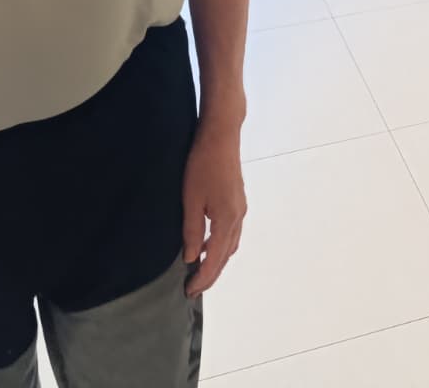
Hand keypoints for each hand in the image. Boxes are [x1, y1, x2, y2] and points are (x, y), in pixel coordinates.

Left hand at [182, 121, 247, 296]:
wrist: (221, 135)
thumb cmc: (202, 166)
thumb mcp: (191, 200)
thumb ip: (192, 231)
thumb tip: (191, 258)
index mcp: (227, 220)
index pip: (215, 259)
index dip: (203, 278)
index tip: (188, 292)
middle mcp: (238, 217)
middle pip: (226, 255)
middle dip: (211, 274)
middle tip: (193, 289)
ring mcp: (240, 208)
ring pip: (231, 244)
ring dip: (217, 260)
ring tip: (200, 270)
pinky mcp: (237, 199)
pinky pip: (231, 231)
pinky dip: (221, 244)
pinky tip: (207, 242)